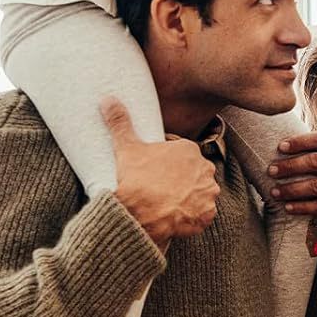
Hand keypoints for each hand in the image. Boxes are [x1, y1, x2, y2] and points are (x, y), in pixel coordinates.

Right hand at [101, 98, 219, 248]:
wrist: (140, 216)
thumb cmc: (136, 180)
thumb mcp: (126, 148)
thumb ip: (120, 123)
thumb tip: (108, 99)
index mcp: (189, 150)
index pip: (179, 153)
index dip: (165, 161)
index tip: (153, 169)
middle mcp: (205, 168)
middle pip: (191, 171)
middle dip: (179, 177)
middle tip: (160, 186)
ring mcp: (209, 192)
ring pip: (198, 191)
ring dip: (188, 195)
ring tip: (167, 202)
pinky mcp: (208, 214)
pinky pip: (202, 213)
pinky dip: (192, 215)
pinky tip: (176, 215)